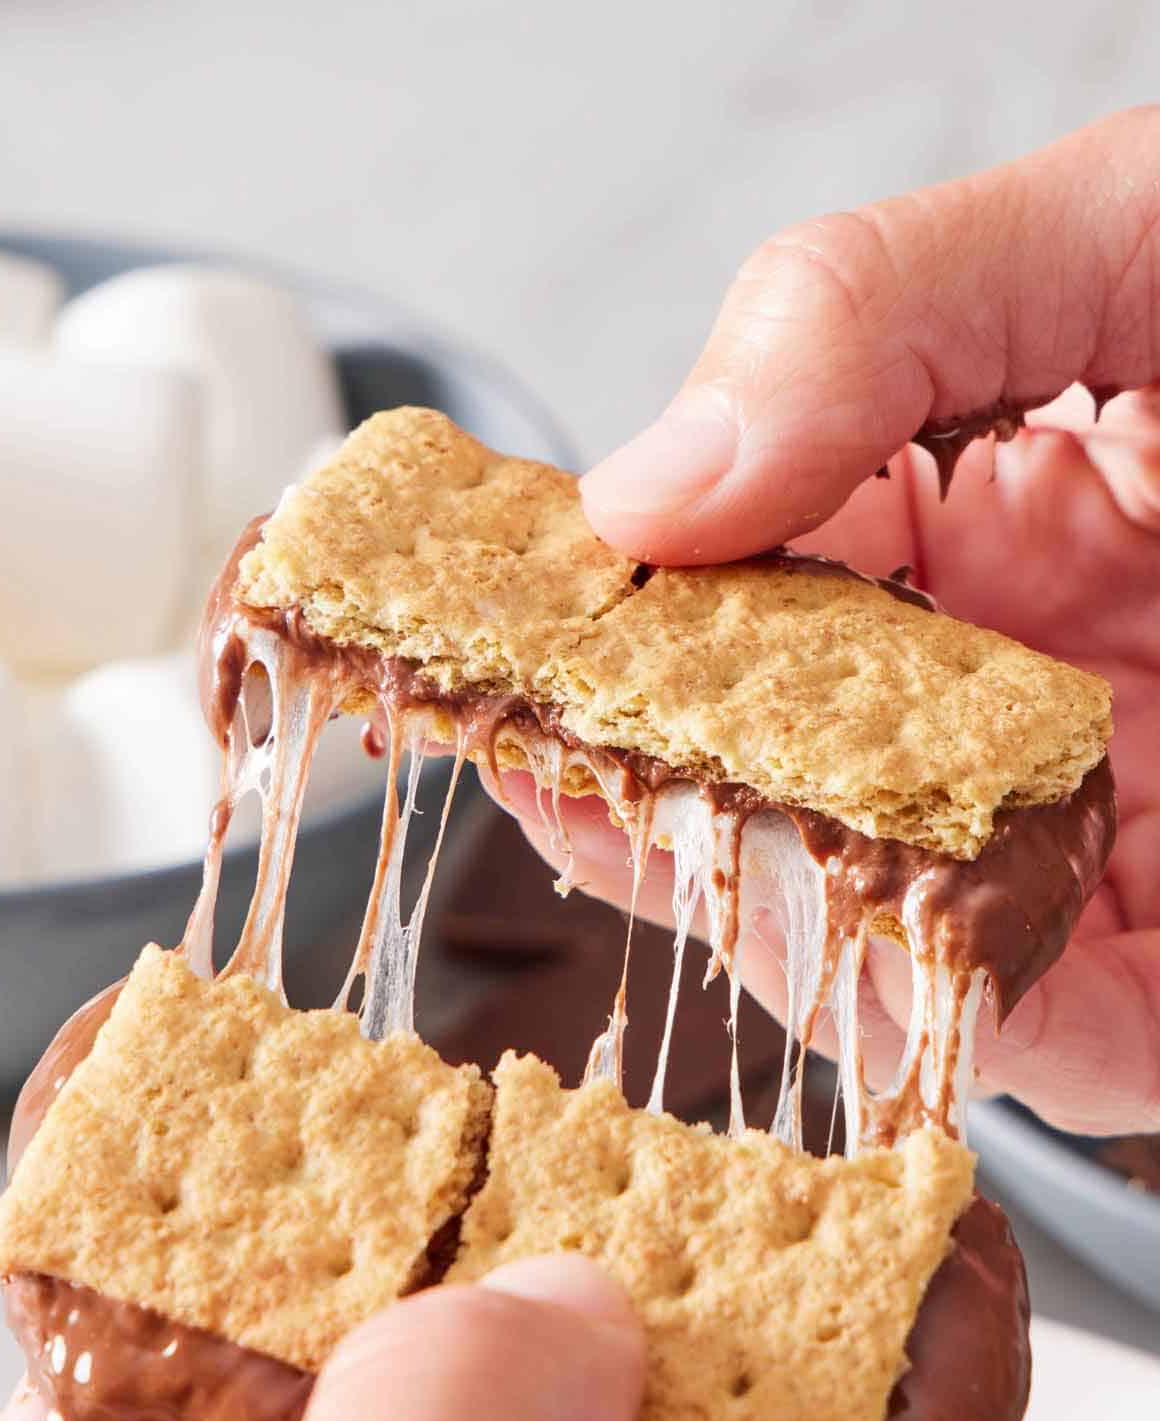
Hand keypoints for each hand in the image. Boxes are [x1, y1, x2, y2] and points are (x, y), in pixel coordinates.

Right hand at [503, 107, 1159, 1136]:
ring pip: (838, 911)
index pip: (718, 580)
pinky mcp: (1143, 980)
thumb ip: (861, 319)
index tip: (490, 612)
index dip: (596, 605)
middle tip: (527, 738)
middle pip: (752, 766)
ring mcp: (1063, 839)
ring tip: (635, 817)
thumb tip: (644, 494)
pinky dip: (902, 996)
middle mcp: (988, 690)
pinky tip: (833, 924)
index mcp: (957, 515)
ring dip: (732, 885)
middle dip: (627, 769)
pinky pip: (993, 1023)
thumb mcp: (1120, 233)